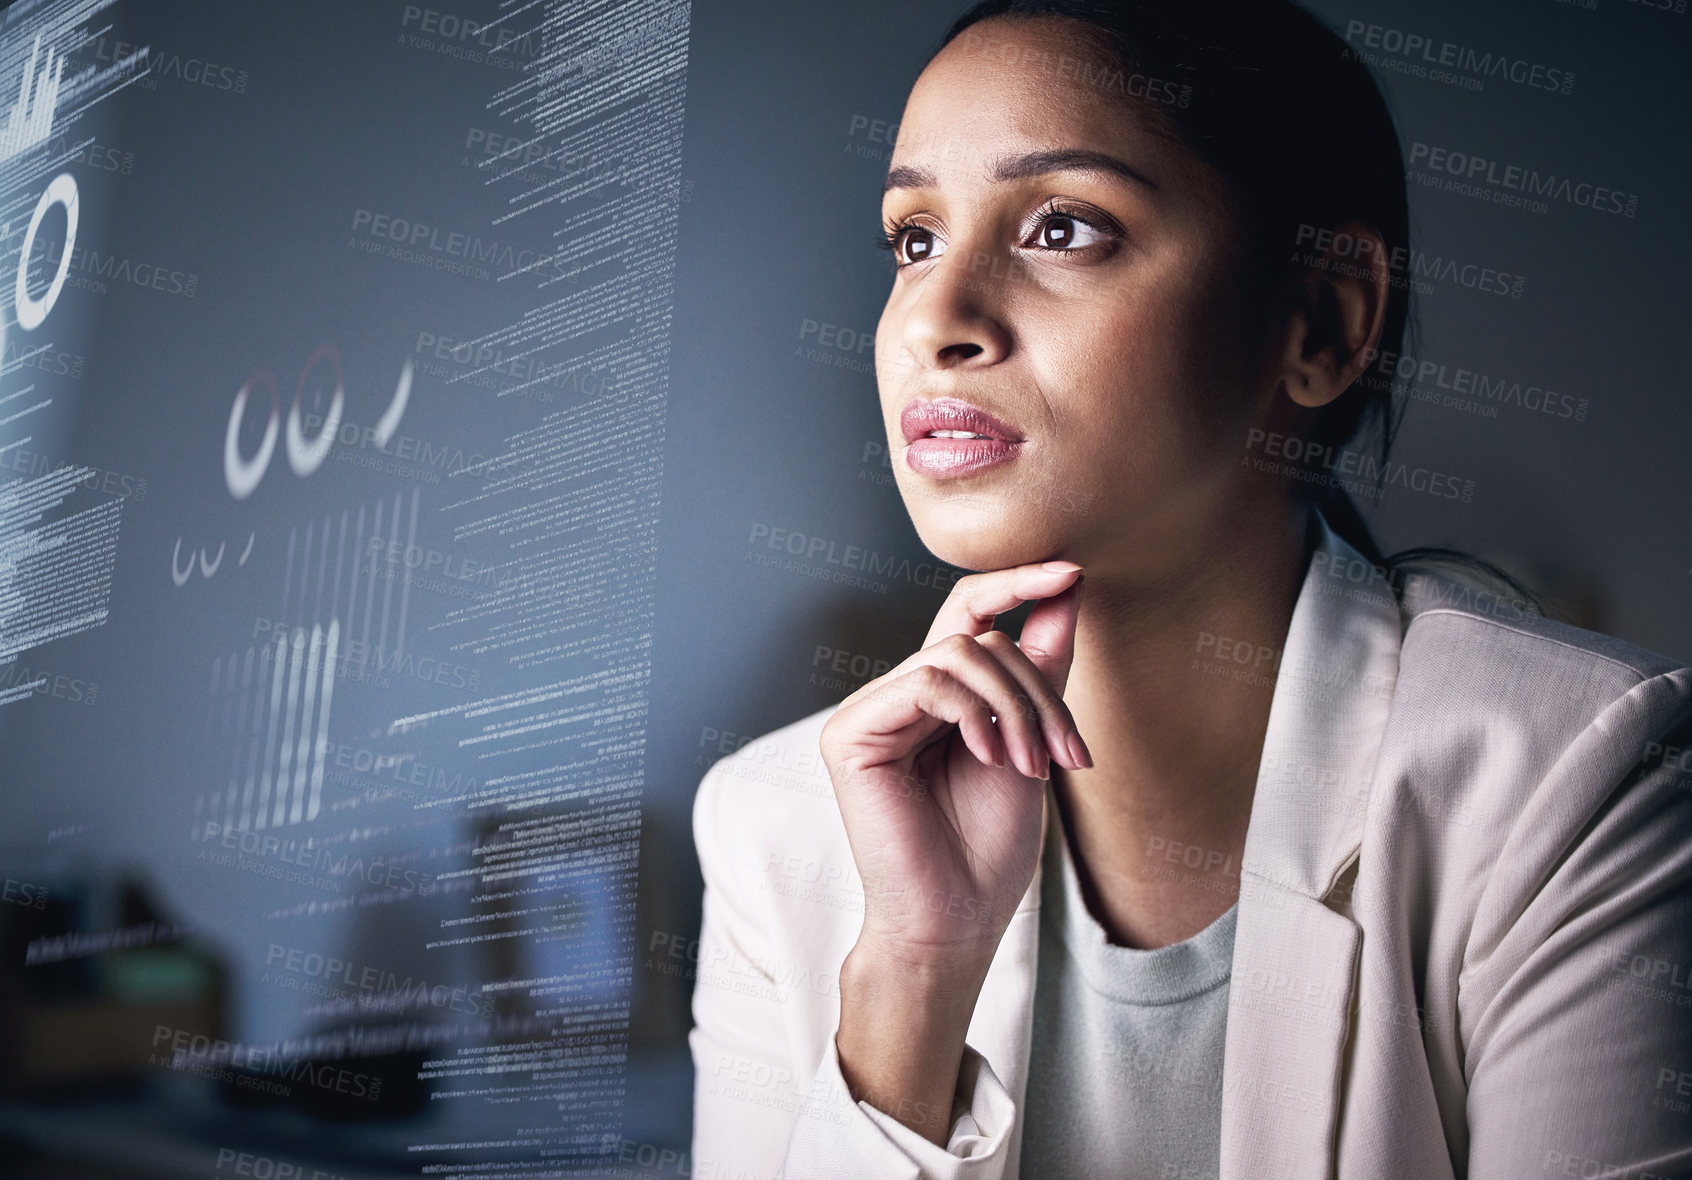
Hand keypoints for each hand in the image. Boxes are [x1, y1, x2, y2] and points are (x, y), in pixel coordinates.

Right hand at [821, 559, 1088, 964]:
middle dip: (1038, 688)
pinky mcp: (850, 733)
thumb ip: (1042, 666)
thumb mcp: (1033, 740)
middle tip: (1067, 752)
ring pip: (959, 654)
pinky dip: (973, 712)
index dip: (1017, 582)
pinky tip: (989, 757)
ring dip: (1015, 707)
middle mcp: (898, 695)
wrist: (956, 920)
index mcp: (937, 697)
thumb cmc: (989, 846)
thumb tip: (1069, 584)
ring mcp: (870, 711)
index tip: (1073, 570)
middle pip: (978, 635)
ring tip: (1031, 765)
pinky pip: (926, 680)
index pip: (968, 612)